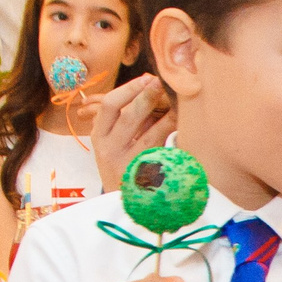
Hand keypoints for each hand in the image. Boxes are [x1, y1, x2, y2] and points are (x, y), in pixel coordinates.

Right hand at [90, 73, 173, 190]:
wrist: (122, 203)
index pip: (109, 105)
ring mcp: (126, 164)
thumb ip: (129, 115)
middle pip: (128, 116)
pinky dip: (172, 139)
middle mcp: (109, 150)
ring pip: (148, 135)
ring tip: (177, 103)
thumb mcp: (116, 139)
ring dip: (165, 117)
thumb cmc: (122, 162)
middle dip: (147, 97)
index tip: (146, 79)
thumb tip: (149, 82)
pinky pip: (162, 154)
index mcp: (98, 135)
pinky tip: (182, 129)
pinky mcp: (144, 177)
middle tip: (162, 84)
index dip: (129, 89)